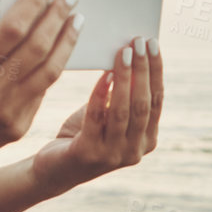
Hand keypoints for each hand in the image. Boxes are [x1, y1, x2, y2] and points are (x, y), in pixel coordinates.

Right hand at [0, 0, 81, 169]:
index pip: (12, 28)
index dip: (34, 4)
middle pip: (37, 46)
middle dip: (58, 16)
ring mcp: (8, 113)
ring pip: (49, 71)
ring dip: (67, 42)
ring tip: (77, 20)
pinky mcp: (18, 127)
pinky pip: (42, 91)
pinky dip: (54, 67)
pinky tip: (59, 49)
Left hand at [31, 35, 163, 193]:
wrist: (55, 170)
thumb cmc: (83, 135)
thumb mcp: (109, 116)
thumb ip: (123, 96)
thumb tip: (130, 55)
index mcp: (147, 140)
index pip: (156, 100)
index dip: (156, 70)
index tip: (153, 43)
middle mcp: (135, 151)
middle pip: (143, 103)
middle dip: (143, 69)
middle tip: (139, 41)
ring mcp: (113, 156)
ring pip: (123, 110)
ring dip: (125, 76)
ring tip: (122, 51)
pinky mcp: (88, 154)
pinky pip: (96, 117)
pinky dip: (101, 93)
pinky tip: (104, 74)